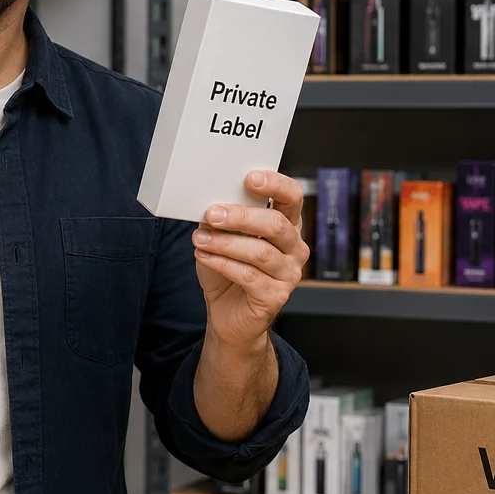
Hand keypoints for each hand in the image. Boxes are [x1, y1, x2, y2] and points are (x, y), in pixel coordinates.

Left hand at [193, 170, 308, 350]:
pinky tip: (203, 256)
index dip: (276, 184)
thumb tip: (209, 201)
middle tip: (212, 213)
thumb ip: (222, 219)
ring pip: (259, 251)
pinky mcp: (276, 296)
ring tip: (199, 239)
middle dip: (241, 216)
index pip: (293, 197)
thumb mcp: (223, 239)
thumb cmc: (228, 273)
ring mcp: (290, 274)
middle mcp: (295, 248)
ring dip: (225, 243)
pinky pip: (248, 275)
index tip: (250, 177)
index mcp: (287, 226)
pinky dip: (221, 263)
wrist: (228, 316)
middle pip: (276, 224)